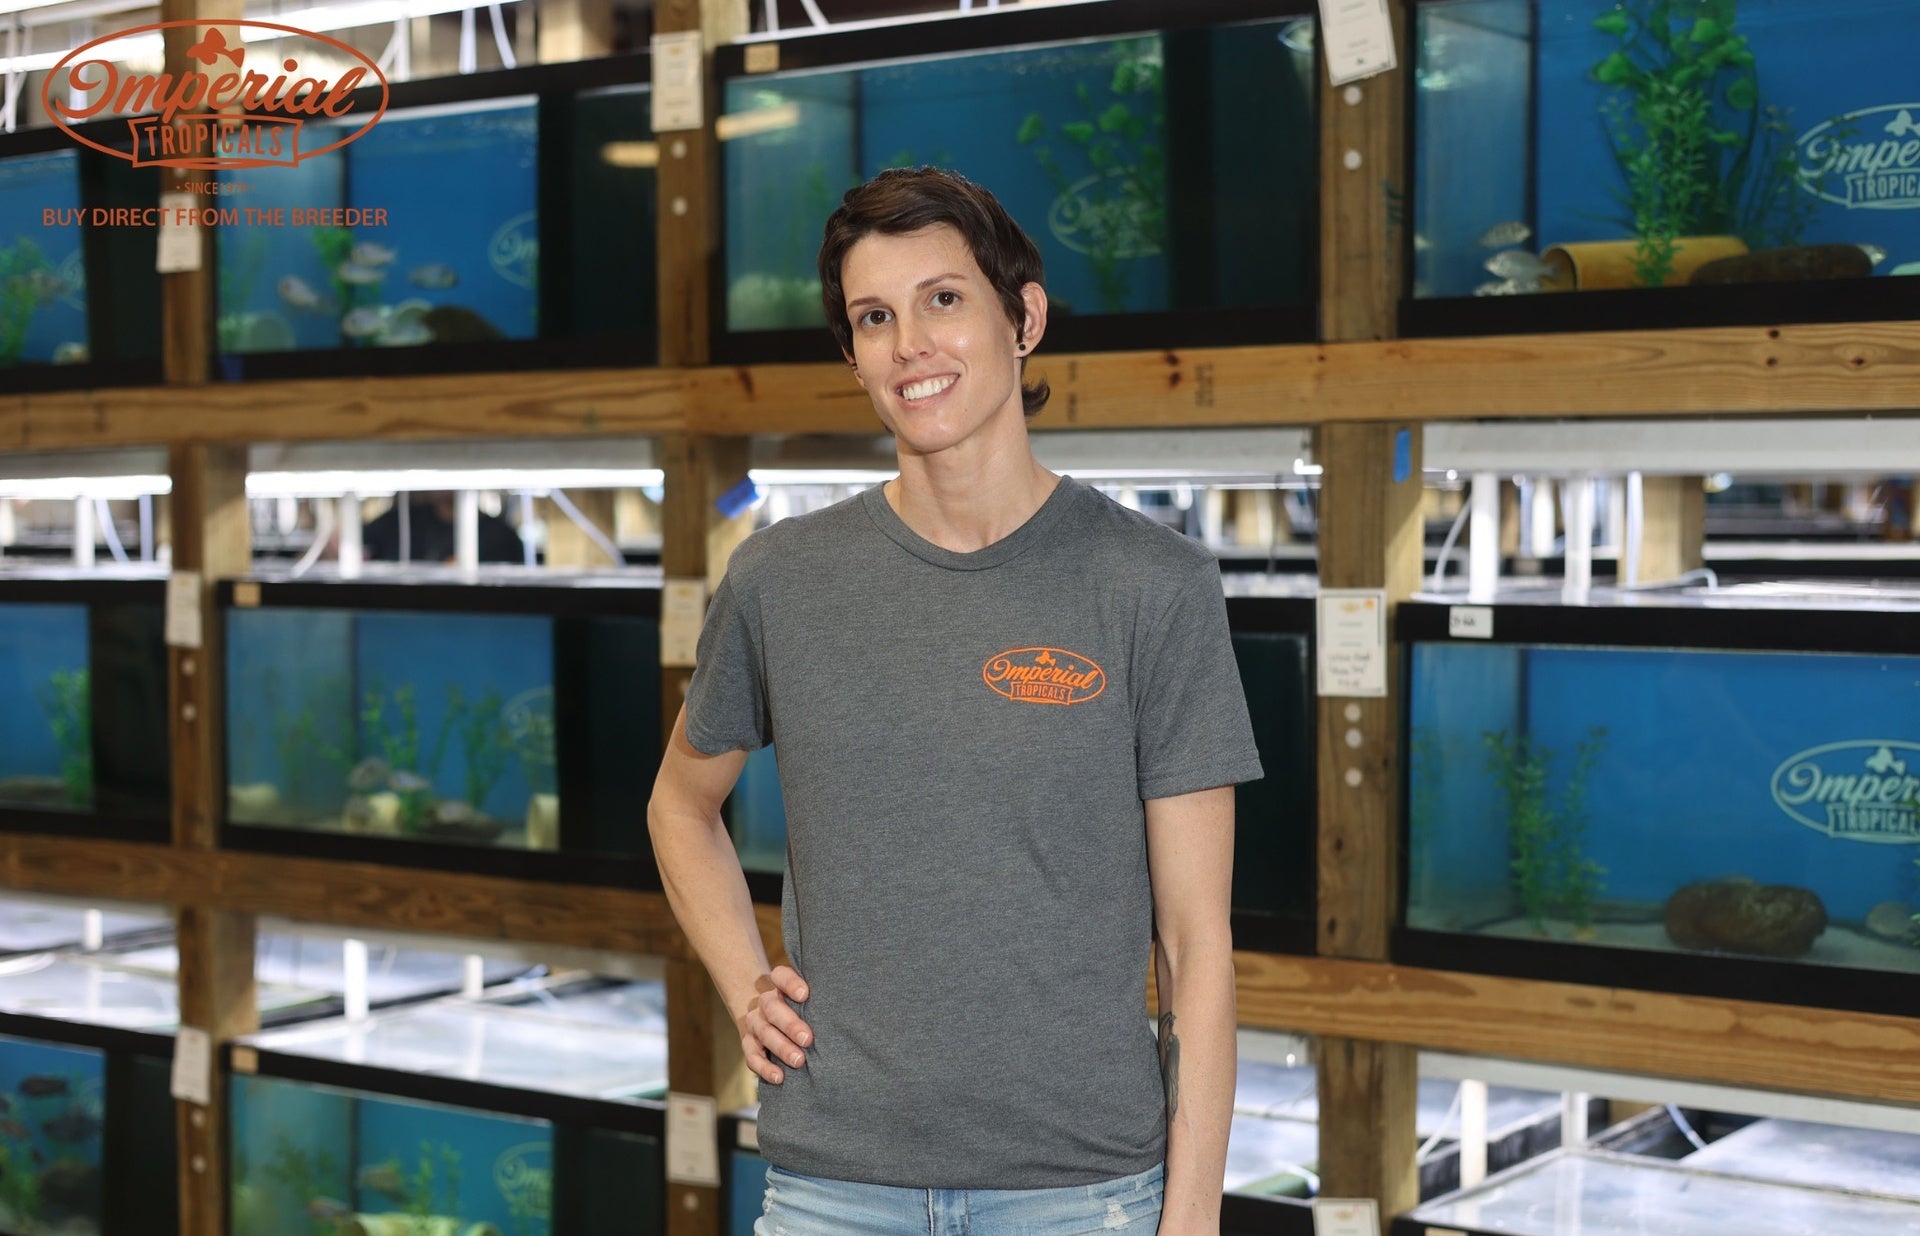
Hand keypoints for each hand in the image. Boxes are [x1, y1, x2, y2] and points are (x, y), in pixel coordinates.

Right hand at [738, 965, 812, 1084]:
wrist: (769, 1016)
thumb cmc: (801, 1009)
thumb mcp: (808, 1000)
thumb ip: (821, 1000)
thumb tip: (849, 1011)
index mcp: (779, 986)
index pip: (780, 976)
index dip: (790, 983)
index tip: (805, 994)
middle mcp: (765, 1003)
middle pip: (772, 1008)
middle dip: (790, 1025)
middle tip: (808, 1039)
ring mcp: (755, 1024)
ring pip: (764, 1033)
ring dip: (782, 1048)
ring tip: (799, 1060)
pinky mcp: (749, 1044)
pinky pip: (752, 1056)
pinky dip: (764, 1068)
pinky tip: (780, 1077)